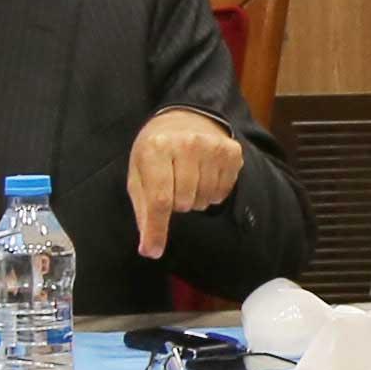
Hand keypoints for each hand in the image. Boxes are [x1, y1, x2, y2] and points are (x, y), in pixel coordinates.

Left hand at [128, 107, 246, 254]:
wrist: (186, 117)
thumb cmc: (156, 150)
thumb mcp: (139, 173)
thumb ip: (143, 209)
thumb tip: (149, 248)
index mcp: (156, 148)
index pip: (159, 199)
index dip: (156, 230)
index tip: (153, 251)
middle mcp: (186, 144)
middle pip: (183, 202)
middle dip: (176, 204)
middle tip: (173, 185)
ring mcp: (212, 146)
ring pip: (204, 200)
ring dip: (194, 199)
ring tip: (189, 179)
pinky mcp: (231, 151)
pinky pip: (222, 193)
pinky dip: (212, 193)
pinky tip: (204, 176)